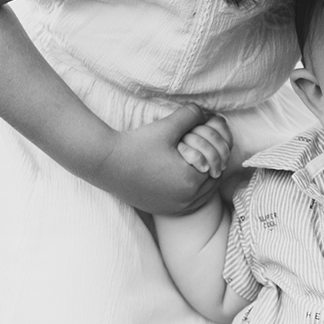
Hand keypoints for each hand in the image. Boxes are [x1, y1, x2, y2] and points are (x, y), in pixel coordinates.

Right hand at [101, 104, 227, 215]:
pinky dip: (192, 189)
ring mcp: (174, 208)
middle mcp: (185, 200)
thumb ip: (192, 115)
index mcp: (190, 180)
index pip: (219, 159)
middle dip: (213, 157)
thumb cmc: (136, 144)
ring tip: (199, 156)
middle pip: (214, 177)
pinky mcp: (163, 210)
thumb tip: (207, 113)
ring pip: (204, 192)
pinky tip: (186, 172)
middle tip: (206, 141)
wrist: (105, 163)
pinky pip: (188, 202)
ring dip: (205, 175)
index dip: (216, 141)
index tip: (209, 130)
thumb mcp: (167, 126)